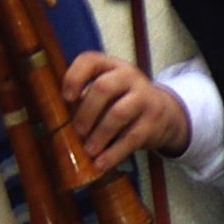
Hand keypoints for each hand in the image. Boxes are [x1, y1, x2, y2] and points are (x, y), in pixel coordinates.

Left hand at [62, 52, 191, 169]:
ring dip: (99, 134)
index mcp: (111, 66)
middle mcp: (129, 77)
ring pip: (118, 114)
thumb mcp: (109, 91)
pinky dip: (113, 153)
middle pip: (104, 88)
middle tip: (77, 130)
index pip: (90, 60)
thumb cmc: (124, 102)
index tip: (66, 98)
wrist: (166, 113)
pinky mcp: (152, 122)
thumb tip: (56, 119)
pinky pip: (131, 138)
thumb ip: (86, 97)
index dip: (75, 77)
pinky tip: (101, 163)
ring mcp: (144, 98)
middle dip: (86, 112)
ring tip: (88, 150)